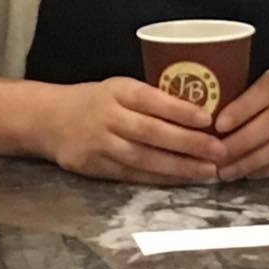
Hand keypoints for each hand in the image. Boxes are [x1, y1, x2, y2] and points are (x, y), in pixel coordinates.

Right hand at [43, 78, 225, 183]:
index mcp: (118, 91)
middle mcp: (109, 117)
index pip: (151, 99)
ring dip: (178, 167)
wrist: (49, 120)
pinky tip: (182, 180)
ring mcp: (101, 144)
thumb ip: (152, 98)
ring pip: (144, 158)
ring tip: (207, 171)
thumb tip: (202, 108)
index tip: (209, 119)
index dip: (180, 110)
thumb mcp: (120, 88)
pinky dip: (160, 179)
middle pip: (151, 132)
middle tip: (219, 151)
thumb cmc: (97, 101)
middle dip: (188, 143)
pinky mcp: (96, 167)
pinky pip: (133, 175)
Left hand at [215, 67, 268, 180]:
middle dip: (242, 142)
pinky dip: (267, 170)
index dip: (243, 108)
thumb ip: (243, 93)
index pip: (265, 91)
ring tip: (226, 171)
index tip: (218, 124)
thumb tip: (201, 111)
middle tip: (216, 156)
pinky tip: (247, 174)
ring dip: (252, 161)